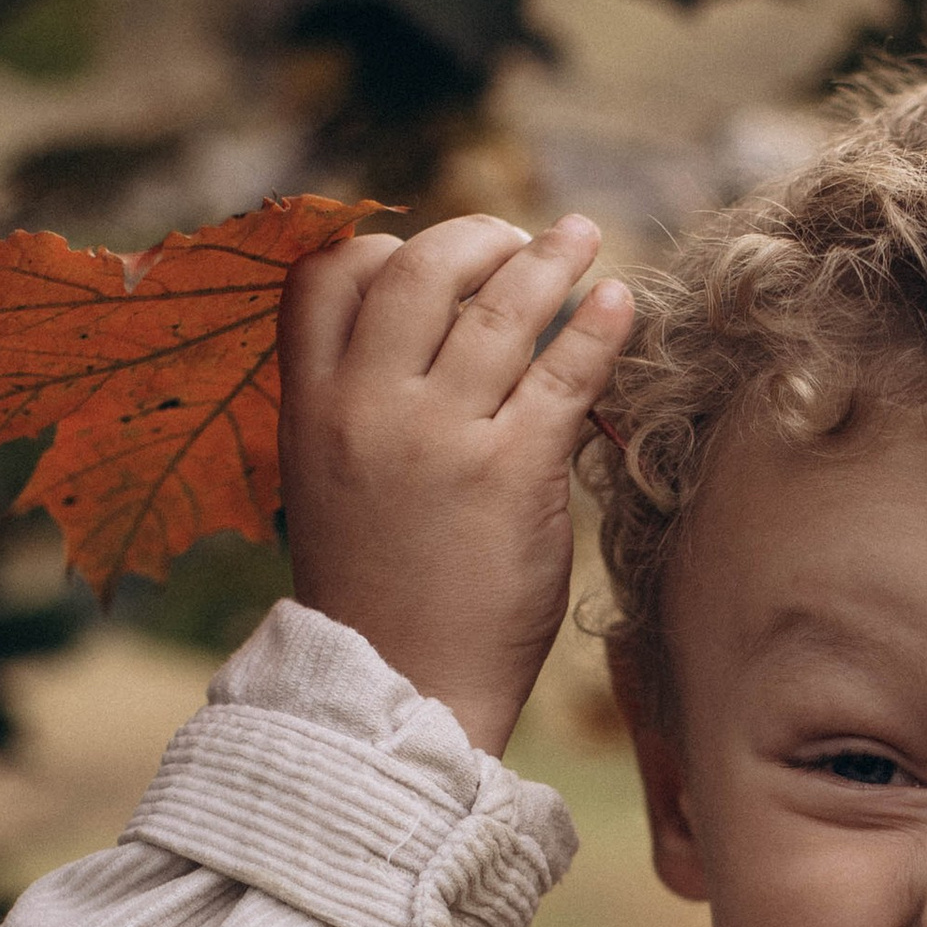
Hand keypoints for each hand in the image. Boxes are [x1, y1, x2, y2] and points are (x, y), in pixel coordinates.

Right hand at [279, 211, 632, 755]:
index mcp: (308, 409)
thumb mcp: (329, 485)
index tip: (428, 254)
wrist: (401, 688)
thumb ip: (360, 406)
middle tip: (519, 239)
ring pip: (497, 309)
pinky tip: (618, 304)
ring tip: (580, 239)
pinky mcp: (511, 473)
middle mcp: (366, 409)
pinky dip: (597, 327)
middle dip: (475, 238)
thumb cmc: (377, 593)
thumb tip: (430, 334)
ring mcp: (439, 437)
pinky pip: (563, 374)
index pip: (326, 278)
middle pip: (417, 270)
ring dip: (547, 260)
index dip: (381, 247)